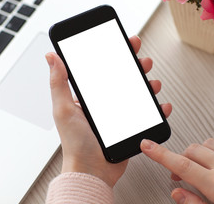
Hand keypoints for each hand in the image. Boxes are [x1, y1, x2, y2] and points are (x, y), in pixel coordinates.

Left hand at [46, 36, 171, 187]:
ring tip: (153, 83)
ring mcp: (118, 116)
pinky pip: (146, 115)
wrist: (91, 171)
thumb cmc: (75, 143)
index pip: (103, 70)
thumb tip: (51, 56)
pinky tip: (161, 105)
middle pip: (123, 79)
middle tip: (142, 60)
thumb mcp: (63, 108)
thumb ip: (58, 82)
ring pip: (137, 94)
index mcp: (88, 97)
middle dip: (135, 67)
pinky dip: (156, 109)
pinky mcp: (129, 128)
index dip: (115, 54)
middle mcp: (104, 104)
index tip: (124, 42)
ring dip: (148, 85)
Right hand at [141, 138, 213, 203]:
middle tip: (182, 174)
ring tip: (203, 169)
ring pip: (207, 143)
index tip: (148, 146)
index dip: (160, 154)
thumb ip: (194, 203)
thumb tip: (177, 193)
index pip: (180, 165)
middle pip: (191, 150)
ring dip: (199, 154)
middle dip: (182, 159)